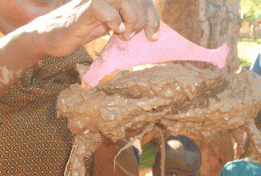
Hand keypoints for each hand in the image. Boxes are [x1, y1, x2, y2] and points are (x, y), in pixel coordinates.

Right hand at [27, 0, 159, 57]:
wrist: (55, 36)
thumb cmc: (84, 30)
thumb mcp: (111, 26)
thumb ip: (127, 23)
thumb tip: (151, 33)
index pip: (143, 0)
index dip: (152, 17)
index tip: (153, 36)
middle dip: (141, 20)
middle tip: (131, 35)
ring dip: (131, 19)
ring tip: (124, 34)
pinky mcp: (84, 10)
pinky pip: (103, 8)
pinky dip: (113, 20)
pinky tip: (113, 30)